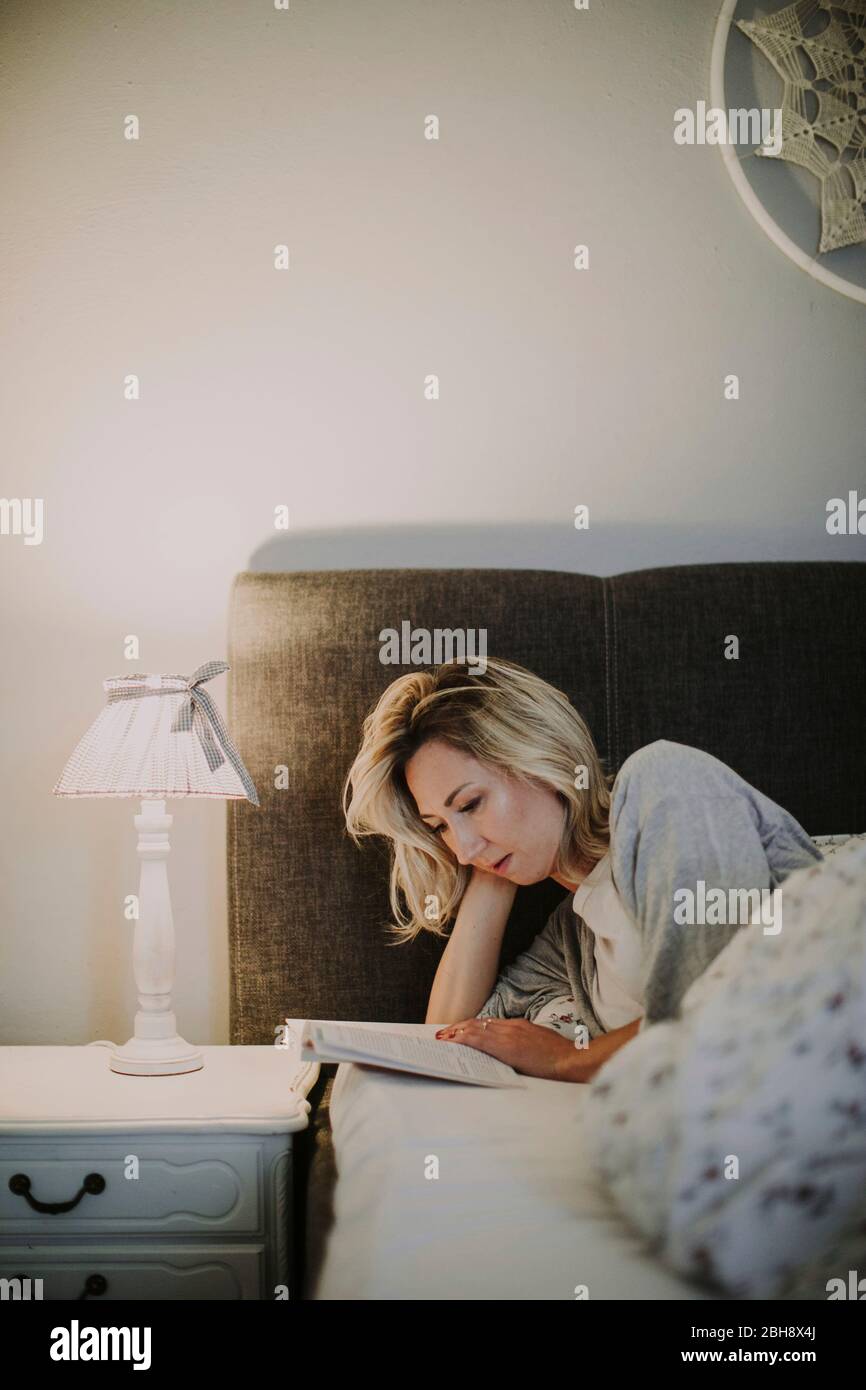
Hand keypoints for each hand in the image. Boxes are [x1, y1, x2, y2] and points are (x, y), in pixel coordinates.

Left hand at [434, 1016, 587, 1082]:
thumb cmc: (559, 1057)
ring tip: (442, 1038)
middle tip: (443, 1034)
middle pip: (478, 1023)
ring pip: (475, 1029)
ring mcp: (508, 1034)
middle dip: (459, 1028)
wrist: (569, 1061)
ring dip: (456, 1033)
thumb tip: (511, 1051)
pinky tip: (454, 1042)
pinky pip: (479, 1039)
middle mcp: (511, 1026)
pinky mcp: (506, 1045)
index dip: (471, 1026)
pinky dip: (463, 1039)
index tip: (459, 1030)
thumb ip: (522, 1044)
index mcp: (519, 1026)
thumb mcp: (539, 1044)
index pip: (488, 1023)